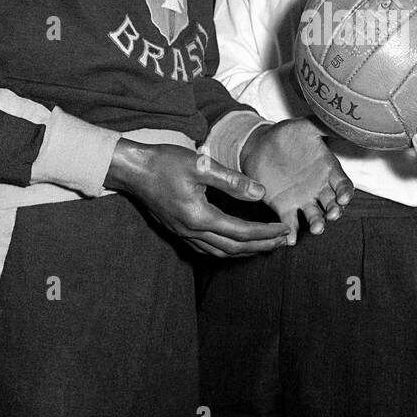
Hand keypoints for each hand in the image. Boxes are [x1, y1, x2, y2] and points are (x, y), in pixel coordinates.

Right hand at [105, 141, 290, 258]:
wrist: (131, 169)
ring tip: (264, 245)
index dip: (265, 233)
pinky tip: (234, 243)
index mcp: (199, 217)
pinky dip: (226, 249)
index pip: (241, 232)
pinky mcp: (178, 230)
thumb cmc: (164, 163)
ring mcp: (183, 234)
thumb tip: (260, 193)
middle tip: (283, 242)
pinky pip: (206, 249)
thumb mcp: (200, 166)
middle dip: (261, 246)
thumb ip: (232, 181)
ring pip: (219, 253)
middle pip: (233, 248)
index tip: (285, 229)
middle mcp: (192, 231)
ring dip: (244, 251)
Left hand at [240, 118, 353, 243]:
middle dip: (335, 211)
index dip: (345, 193)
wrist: (258, 144)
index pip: (343, 185)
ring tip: (317, 228)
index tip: (343, 198)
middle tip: (332, 215)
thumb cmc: (285, 135)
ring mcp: (302, 199)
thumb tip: (343, 120)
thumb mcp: (305, 126)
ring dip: (319, 224)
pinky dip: (292, 233)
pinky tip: (291, 239)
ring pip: (316, 216)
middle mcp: (318, 188)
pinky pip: (291, 223)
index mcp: (327, 170)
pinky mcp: (284, 207)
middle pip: (332, 204)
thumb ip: (324, 126)